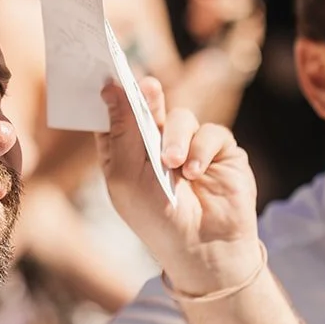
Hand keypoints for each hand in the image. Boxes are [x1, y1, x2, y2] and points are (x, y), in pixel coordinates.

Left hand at [97, 76, 260, 295]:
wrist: (202, 248)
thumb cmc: (156, 218)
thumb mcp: (126, 176)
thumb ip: (121, 131)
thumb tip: (111, 88)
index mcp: (125, 152)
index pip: (115, 115)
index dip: (111, 95)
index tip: (106, 75)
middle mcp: (155, 144)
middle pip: (147, 106)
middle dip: (146, 98)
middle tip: (146, 87)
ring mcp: (188, 145)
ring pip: (180, 117)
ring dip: (175, 138)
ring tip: (173, 164)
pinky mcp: (218, 150)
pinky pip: (210, 133)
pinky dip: (201, 151)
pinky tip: (196, 172)